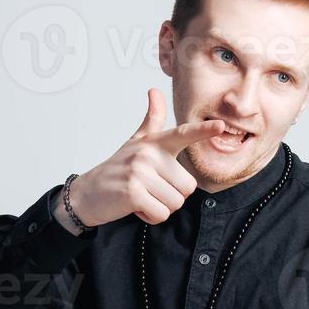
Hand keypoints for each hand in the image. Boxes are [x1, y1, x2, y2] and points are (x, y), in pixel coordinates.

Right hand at [70, 90, 224, 226]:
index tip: (221, 125)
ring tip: (141, 196)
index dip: (203, 130)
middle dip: (171, 196)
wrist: (87, 193)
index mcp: (154, 143)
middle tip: (149, 190)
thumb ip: (151, 120)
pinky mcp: (133, 192)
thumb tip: (154, 91)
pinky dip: (150, 217)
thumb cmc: (117, 169)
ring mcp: (139, 172)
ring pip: (175, 203)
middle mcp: (148, 154)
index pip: (182, 134)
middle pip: (188, 187)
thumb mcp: (136, 143)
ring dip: (160, 207)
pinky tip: (135, 206)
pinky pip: (161, 214)